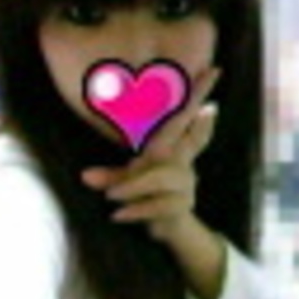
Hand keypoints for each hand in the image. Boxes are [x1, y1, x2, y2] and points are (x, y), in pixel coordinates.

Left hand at [81, 66, 220, 242]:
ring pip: (161, 178)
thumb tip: (85, 176)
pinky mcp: (180, 206)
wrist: (167, 228)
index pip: (184, 118)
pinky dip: (135, 209)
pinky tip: (118, 215)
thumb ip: (111, 176)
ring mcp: (185, 184)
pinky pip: (158, 204)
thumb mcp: (128, 182)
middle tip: (212, 108)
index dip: (197, 95)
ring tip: (110, 197)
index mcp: (171, 150)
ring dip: (133, 186)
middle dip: (200, 125)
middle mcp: (182, 163)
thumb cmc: (148, 195)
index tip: (213, 70)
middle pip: (195, 140)